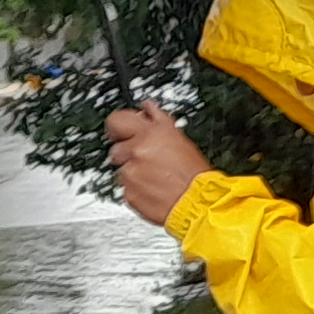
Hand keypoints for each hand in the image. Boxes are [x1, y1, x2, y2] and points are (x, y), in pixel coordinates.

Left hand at [105, 105, 209, 226]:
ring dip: (134, 174)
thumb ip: (158, 123)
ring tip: (155, 179)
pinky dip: (137, 189)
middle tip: (141, 160)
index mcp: (151, 132)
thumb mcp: (179, 138)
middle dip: (125, 153)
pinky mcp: (128, 193)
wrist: (198, 204)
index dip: (117, 128)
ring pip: (122, 170)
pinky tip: (154, 190)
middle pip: (115, 148)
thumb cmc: (195, 174)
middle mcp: (138, 150)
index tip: (119, 132)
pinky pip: (126, 188)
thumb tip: (148, 110)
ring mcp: (131, 173)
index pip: (117, 121)